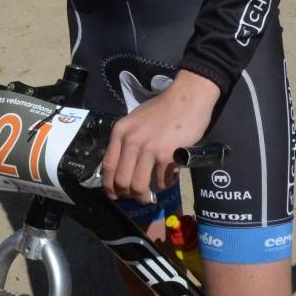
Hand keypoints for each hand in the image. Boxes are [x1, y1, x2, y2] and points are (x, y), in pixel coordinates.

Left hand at [102, 70, 219, 203]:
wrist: (187, 98)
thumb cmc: (163, 109)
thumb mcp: (136, 120)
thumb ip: (127, 140)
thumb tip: (123, 167)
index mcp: (120, 131)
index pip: (108, 166)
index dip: (109, 185)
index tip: (115, 194)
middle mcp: (131, 141)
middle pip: (121, 180)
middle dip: (127, 194)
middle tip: (135, 196)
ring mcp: (148, 149)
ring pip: (138, 186)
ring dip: (143, 196)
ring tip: (149, 197)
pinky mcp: (166, 156)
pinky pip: (162, 182)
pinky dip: (165, 185)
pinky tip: (168, 178)